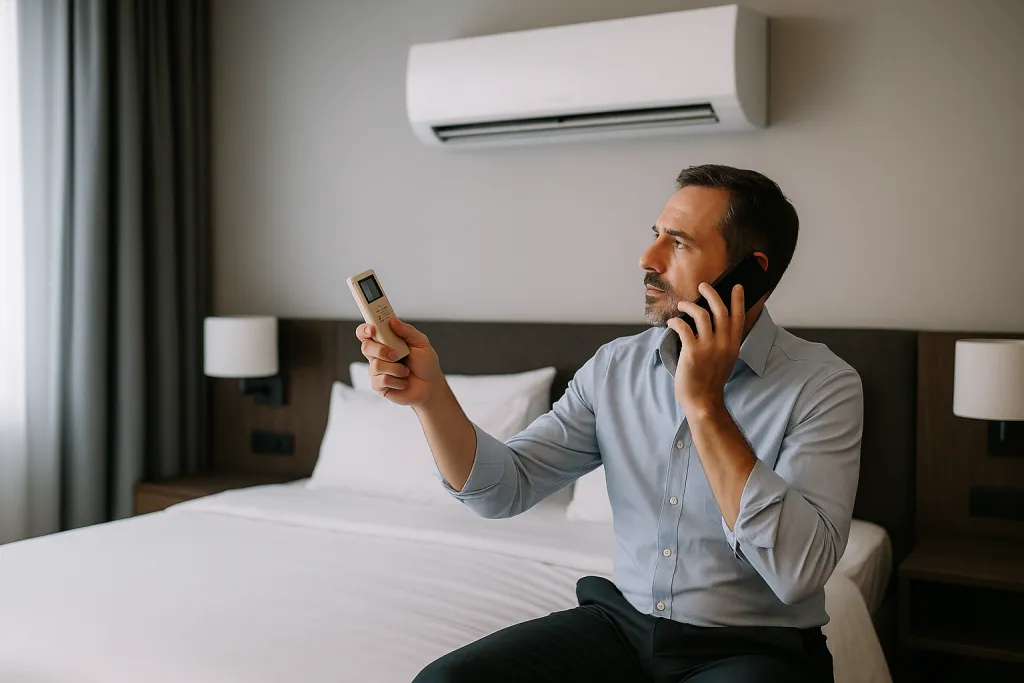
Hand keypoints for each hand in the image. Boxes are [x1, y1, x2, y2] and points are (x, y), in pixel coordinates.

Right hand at [355, 317, 443, 406]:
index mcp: (385, 341)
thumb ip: (406, 331)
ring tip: (406, 371)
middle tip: (397, 355)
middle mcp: (378, 355)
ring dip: (396, 369)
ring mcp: (377, 371)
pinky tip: (403, 382)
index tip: (373, 330)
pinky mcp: (379, 385)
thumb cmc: (425, 364)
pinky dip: (397, 381)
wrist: (431, 386)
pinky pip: (382, 380)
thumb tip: (392, 320)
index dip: (365, 329)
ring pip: (376, 365)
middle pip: (366, 347)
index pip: (366, 332)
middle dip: (381, 350)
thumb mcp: (421, 343)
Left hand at [665, 283, 744, 417]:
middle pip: (720, 309)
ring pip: (701, 314)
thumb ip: (723, 342)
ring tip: (682, 304)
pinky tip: (672, 322)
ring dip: (690, 305)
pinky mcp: (692, 352)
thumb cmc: (710, 380)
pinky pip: (683, 327)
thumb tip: (711, 322)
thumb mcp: (725, 359)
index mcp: (733, 345)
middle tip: (703, 286)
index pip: (739, 317)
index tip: (736, 286)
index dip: (738, 299)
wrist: (703, 401)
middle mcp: (724, 343)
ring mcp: (709, 347)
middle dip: (711, 293)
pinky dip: (676, 321)